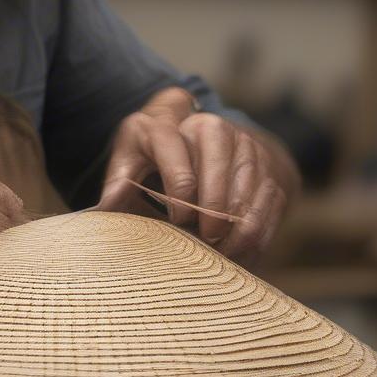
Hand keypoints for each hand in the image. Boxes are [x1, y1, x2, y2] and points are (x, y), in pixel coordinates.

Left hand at [97, 87, 298, 267]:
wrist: (200, 137)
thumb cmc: (156, 155)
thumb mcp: (130, 159)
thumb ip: (119, 180)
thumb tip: (105, 205)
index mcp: (166, 124)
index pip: (175, 153)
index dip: (179, 188)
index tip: (178, 220)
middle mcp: (210, 127)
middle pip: (218, 167)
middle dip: (213, 208)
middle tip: (205, 240)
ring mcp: (244, 145)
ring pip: (249, 184)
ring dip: (238, 224)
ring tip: (223, 252)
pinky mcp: (268, 165)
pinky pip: (270, 201)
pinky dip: (259, 229)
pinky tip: (243, 251)